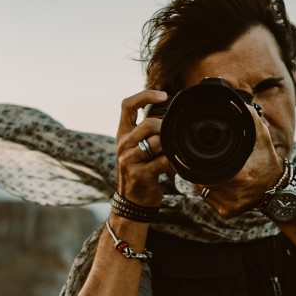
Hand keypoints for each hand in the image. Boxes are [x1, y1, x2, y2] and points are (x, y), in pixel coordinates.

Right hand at [116, 90, 172, 206]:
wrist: (133, 200)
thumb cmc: (140, 170)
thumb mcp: (136, 148)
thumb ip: (147, 131)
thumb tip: (169, 115)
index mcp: (123, 134)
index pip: (127, 105)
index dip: (145, 95)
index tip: (164, 96)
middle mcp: (123, 145)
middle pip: (147, 124)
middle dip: (164, 127)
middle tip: (173, 135)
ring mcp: (129, 160)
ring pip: (156, 142)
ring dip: (169, 147)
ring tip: (172, 153)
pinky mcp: (140, 175)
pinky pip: (162, 161)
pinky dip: (171, 162)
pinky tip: (172, 167)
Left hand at [194, 109, 282, 216]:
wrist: (277, 188)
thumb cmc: (267, 161)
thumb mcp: (262, 138)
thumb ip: (251, 120)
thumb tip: (239, 104)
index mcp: (241, 177)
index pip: (206, 172)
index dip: (196, 165)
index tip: (190, 157)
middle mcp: (234, 196)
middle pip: (202, 182)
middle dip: (198, 170)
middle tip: (199, 161)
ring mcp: (230, 206)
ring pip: (203, 191)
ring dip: (202, 180)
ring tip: (208, 169)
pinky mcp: (227, 213)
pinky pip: (209, 200)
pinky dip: (208, 190)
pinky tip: (215, 181)